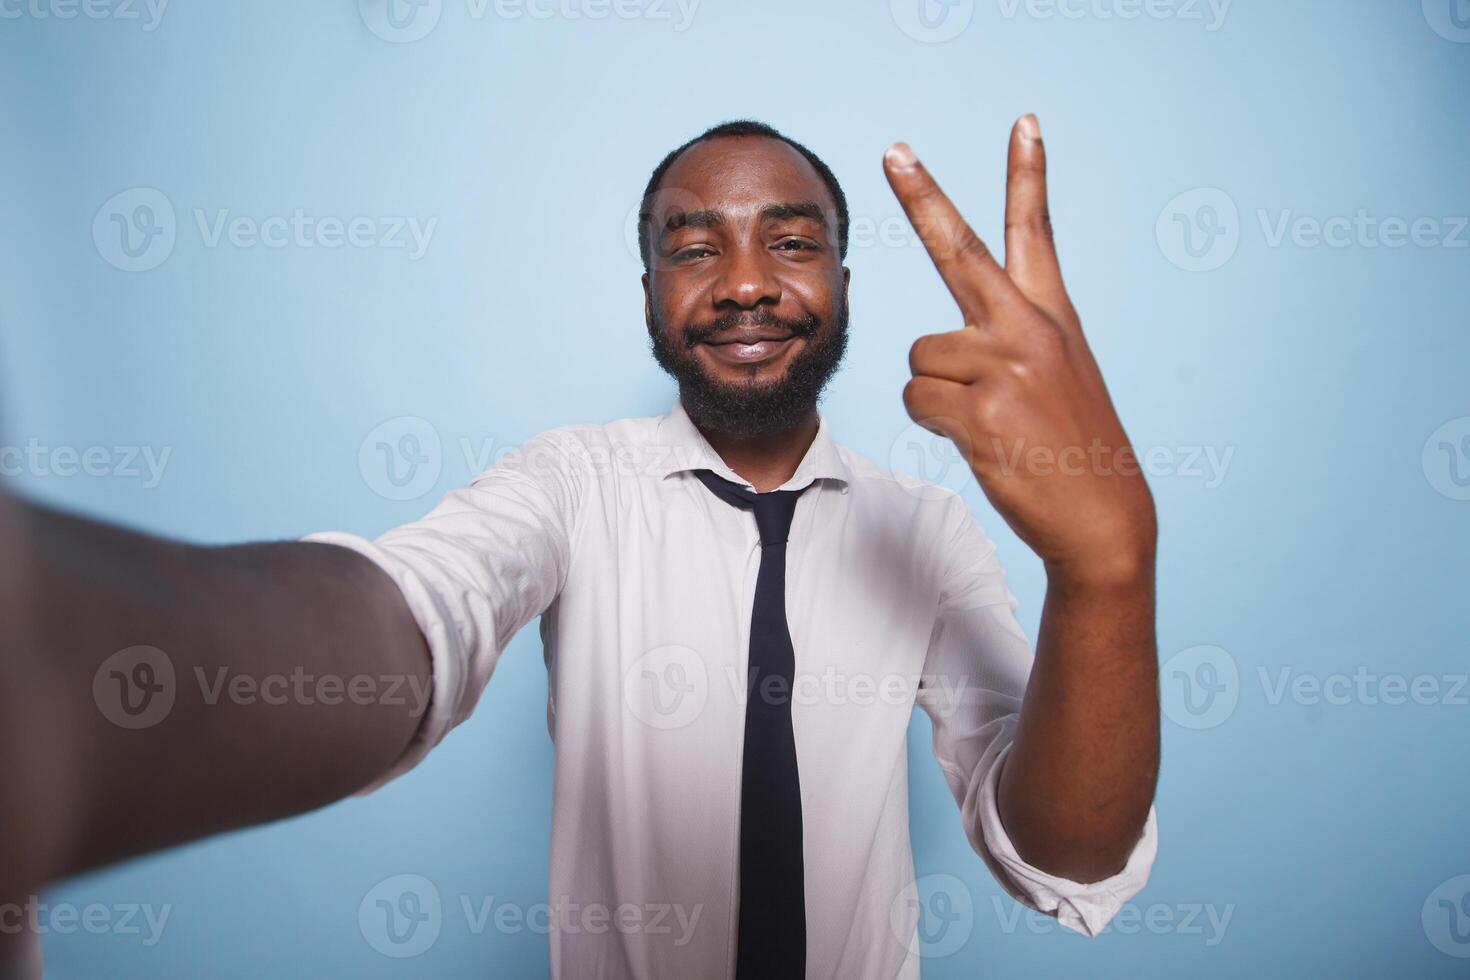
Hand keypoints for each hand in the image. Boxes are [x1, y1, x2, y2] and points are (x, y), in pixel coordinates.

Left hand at [884, 116, 1155, 585]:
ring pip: (921, 356)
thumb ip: (1009, 342)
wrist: (1104, 516)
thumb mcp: (1060, 377)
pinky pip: (919, 399)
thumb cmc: (1073, 448)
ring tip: (987, 421)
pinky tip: (980, 440)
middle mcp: (1030, 328)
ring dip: (937, 393)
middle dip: (922, 197)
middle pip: (961, 250)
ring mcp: (1006, 365)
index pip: (1038, 230)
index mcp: (1054, 315)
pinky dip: (934, 423)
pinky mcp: (982, 408)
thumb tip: (936, 349)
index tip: (1024, 121)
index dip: (1028, 174)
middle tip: (892, 151)